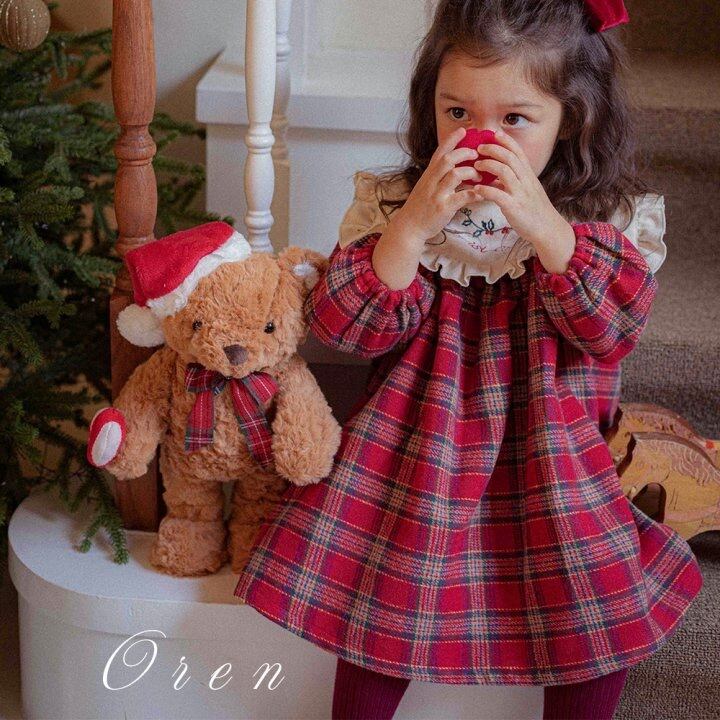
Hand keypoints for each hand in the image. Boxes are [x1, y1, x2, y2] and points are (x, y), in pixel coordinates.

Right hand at [393, 126, 483, 243]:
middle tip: (476, 154)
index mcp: (428, 175)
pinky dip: (474, 194)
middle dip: (464, 153)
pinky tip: (482, 194)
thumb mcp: (425, 187)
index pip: (439, 152)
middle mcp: (431, 181)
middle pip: (448, 159)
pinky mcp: (443, 208)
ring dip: (471, 172)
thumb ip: (437, 176)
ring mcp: (437, 194)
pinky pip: (462, 197)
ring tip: (479, 176)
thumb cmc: (419, 207)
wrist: (409, 227)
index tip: (463, 130)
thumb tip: (453, 167)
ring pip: (455, 175)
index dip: (452, 140)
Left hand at [471, 129, 573, 252]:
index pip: (518, 152)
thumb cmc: (534, 210)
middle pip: (509, 157)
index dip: (506, 141)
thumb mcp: (526, 191)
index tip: (494, 133)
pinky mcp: (514, 207)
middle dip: (493, 149)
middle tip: (478, 148)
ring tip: (475, 166)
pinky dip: (486, 190)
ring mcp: (520, 193)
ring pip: (504, 171)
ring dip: (487, 165)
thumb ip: (512, 182)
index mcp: (528, 175)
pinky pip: (498, 195)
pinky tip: (476, 188)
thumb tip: (495, 177)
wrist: (546, 228)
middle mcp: (526, 181)